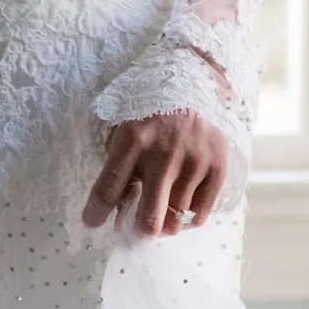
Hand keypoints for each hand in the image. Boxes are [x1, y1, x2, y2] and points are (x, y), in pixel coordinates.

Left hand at [82, 110, 227, 238]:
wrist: (199, 77)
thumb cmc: (153, 105)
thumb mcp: (125, 124)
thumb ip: (120, 162)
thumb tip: (120, 205)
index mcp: (133, 140)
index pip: (107, 190)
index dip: (95, 214)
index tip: (92, 222)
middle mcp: (164, 155)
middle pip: (149, 220)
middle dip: (138, 230)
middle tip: (134, 225)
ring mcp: (194, 163)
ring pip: (176, 220)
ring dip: (164, 222)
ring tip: (160, 209)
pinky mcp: (217, 167)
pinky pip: (200, 214)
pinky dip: (187, 219)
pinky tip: (180, 207)